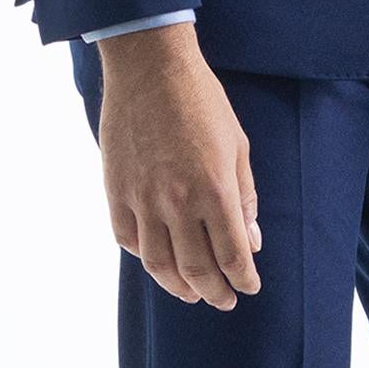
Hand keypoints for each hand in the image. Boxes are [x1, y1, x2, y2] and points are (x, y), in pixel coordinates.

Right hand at [95, 22, 262, 308]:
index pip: (232, 255)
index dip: (242, 279)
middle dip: (215, 292)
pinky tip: (157, 259)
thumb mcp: (238, 145)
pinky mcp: (116, 191)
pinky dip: (143, 257)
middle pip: (196, 269)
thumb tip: (252, 240)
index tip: (248, 287)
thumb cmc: (202, 101)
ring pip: (158, 264)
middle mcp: (177, 202)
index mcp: (214, 190)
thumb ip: (244, 196)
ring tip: (192, 292)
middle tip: (224, 300)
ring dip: (178, 286)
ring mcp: (143, 199)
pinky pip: (128, 238)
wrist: (150, 68)